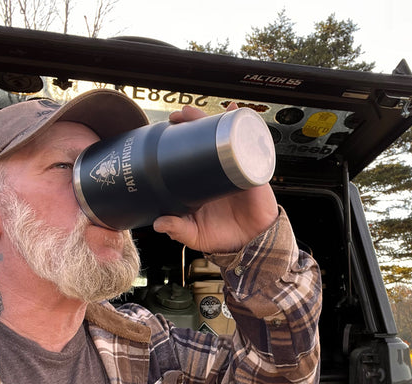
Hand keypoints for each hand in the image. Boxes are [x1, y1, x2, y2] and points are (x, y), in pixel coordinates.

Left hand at [153, 104, 278, 252]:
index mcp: (203, 183)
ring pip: (229, 139)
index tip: (169, 128)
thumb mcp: (195, 235)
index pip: (191, 154)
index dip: (181, 139)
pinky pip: (251, 150)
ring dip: (221, 120)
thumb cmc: (223, 237)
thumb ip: (177, 229)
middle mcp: (218, 172)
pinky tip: (240, 117)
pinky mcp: (252, 174)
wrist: (250, 245)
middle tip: (183, 114)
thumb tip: (159, 224)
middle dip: (197, 122)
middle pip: (209, 140)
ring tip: (211, 111)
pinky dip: (247, 132)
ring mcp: (236, 171)